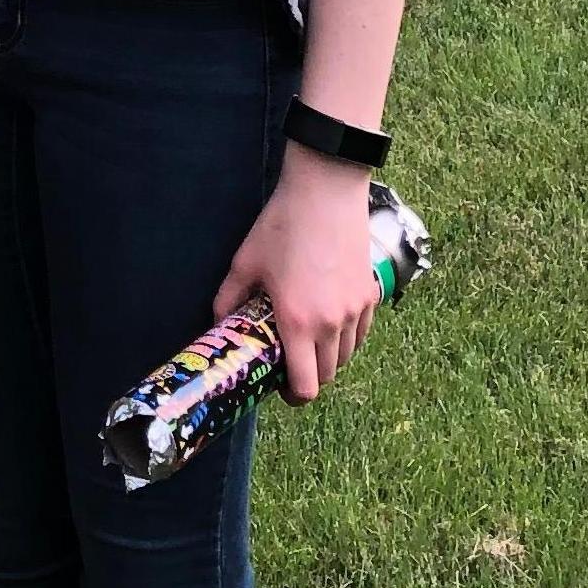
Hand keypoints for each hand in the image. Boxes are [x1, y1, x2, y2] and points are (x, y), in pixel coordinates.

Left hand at [213, 147, 375, 403]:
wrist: (325, 191)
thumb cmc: (282, 225)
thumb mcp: (245, 262)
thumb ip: (228, 299)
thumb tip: (217, 321)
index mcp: (298, 323)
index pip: (306, 387)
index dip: (294, 397)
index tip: (282, 390)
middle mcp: (332, 323)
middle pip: (327, 375)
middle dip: (308, 376)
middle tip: (289, 360)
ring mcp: (356, 309)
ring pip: (347, 355)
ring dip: (328, 357)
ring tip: (308, 339)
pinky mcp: (370, 293)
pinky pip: (361, 332)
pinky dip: (347, 336)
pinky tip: (330, 319)